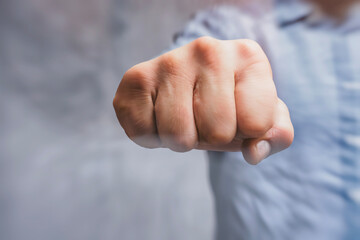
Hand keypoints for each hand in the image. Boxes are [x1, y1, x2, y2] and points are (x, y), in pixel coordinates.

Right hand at [113, 37, 293, 163]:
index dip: (246, 133)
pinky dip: (153, 136)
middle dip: (211, 138)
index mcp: (248, 56)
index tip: (238, 116)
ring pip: (179, 136)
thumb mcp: (261, 117)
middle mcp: (209, 50)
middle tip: (204, 118)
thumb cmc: (227, 102)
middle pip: (217, 132)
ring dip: (181, 140)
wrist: (184, 83)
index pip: (256, 124)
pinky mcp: (136, 77)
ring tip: (182, 116)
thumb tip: (254, 152)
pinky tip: (158, 114)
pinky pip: (144, 134)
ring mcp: (169, 60)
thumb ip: (276, 135)